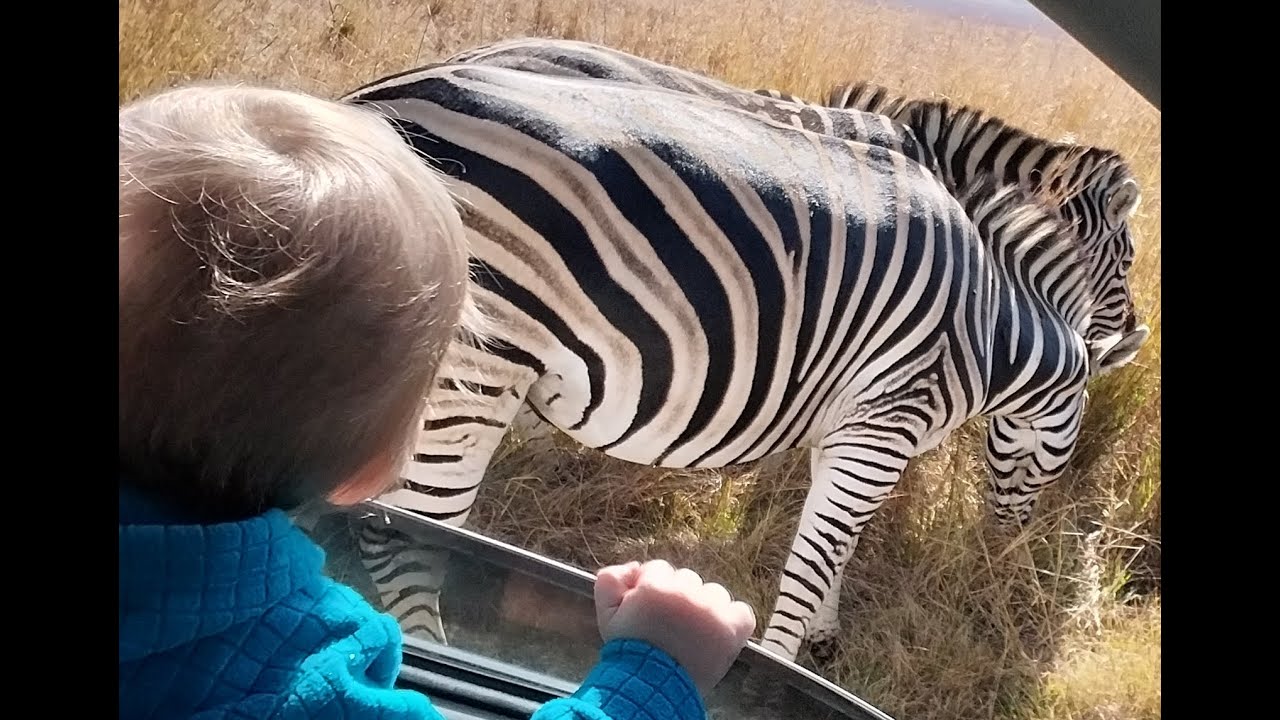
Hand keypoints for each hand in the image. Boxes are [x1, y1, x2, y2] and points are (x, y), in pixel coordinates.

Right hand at [593, 559, 755, 695]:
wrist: (650, 688)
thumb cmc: (630, 652)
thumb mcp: (607, 614)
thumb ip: (610, 580)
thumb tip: (634, 567)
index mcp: (655, 586)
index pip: (660, 569)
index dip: (653, 588)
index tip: (652, 609)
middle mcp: (685, 594)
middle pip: (687, 579)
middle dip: (678, 597)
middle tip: (670, 623)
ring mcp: (712, 611)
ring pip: (713, 593)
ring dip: (705, 607)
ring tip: (692, 632)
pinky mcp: (732, 629)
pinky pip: (741, 611)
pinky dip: (732, 620)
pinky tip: (717, 633)